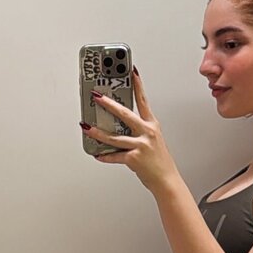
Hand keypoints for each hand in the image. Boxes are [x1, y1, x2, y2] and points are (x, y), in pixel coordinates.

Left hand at [82, 70, 178, 194]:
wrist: (167, 180)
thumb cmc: (159, 161)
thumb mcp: (152, 141)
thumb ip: (138, 131)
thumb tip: (117, 127)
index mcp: (152, 125)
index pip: (143, 100)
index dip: (137, 85)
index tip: (131, 71)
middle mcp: (147, 132)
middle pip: (125, 114)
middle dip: (109, 104)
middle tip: (97, 96)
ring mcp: (141, 145)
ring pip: (114, 137)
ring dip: (98, 132)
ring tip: (86, 127)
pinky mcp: (134, 158)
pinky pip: (115, 156)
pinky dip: (105, 156)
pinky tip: (97, 154)